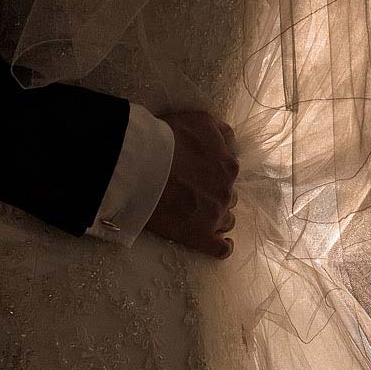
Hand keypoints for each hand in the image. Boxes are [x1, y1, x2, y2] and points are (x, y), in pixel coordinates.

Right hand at [143, 110, 239, 259]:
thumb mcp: (201, 120)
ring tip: (197, 215)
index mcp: (228, 166)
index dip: (213, 175)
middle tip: (193, 194)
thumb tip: (230, 140)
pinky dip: (222, 246)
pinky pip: (220, 249)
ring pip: (226, 221)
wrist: (140, 164)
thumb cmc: (167, 139)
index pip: (229, 174)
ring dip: (215, 218)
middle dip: (214, 196)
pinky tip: (219, 243)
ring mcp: (214, 216)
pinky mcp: (199, 236)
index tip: (198, 175)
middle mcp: (226, 191)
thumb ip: (220, 131)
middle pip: (227, 198)